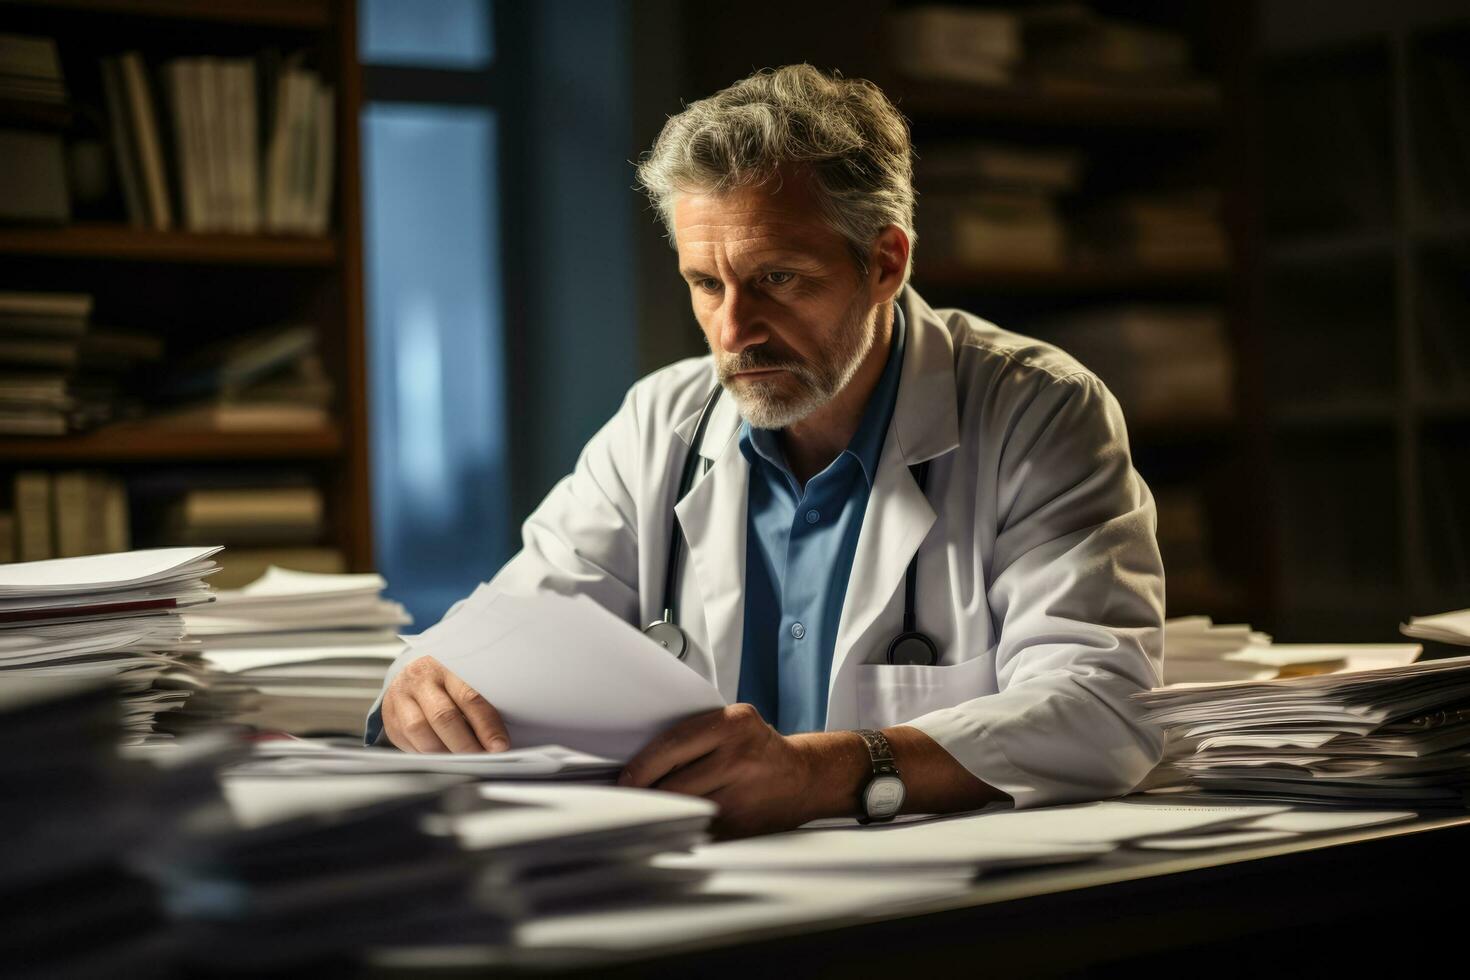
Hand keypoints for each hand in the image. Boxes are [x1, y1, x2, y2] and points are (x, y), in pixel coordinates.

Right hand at [381, 655, 508, 753]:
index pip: (469, 697)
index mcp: (447, 666)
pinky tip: (441, 755)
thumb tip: (498, 737)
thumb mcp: (463, 679)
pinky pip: (407, 741)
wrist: (409, 673)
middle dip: (466, 744)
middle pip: (443, 716)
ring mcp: (401, 698)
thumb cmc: (445, 680)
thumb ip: (478, 703)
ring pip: (420, 731)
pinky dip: (427, 754)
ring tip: (462, 760)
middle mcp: (420, 680)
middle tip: (482, 758)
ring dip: (444, 751)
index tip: (499, 746)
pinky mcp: (389, 717)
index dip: (486, 725)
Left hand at [619, 703, 833, 837]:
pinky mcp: (741, 825)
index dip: (640, 768)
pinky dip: (684, 828)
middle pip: (672, 784)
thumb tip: (640, 762)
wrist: (804, 777)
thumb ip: (694, 737)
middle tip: (631, 798)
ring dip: (663, 813)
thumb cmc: (759, 749)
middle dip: (647, 794)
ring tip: (654, 810)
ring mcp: (742, 794)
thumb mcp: (733, 725)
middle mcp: (739, 757)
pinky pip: (698, 829)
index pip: (670, 747)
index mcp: (733, 724)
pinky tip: (681, 824)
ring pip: (683, 810)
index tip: (624, 781)